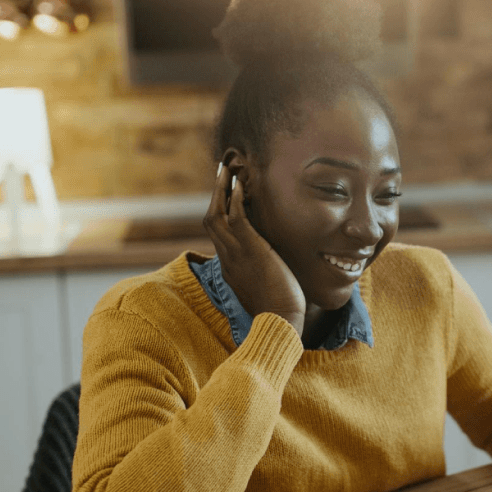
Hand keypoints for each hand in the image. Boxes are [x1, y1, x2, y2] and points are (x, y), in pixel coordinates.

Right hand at [202, 161, 306, 337]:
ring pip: (218, 215)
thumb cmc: (280, 312)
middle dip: (216, 193)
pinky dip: (237, 199)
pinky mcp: (250, 251)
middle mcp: (228, 258)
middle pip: (212, 219)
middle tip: (223, 171)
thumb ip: (264, 274)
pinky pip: (237, 219)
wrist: (280, 324)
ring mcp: (236, 254)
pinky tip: (242, 184)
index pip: (219, 234)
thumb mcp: (266, 288)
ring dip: (222, 189)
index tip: (226, 195)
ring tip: (228, 168)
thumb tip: (275, 266)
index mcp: (230, 267)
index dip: (221, 211)